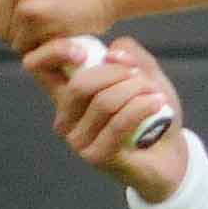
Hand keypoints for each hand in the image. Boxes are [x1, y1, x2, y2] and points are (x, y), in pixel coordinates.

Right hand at [30, 35, 187, 196]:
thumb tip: (111, 53)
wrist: (169, 156)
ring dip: (135, 91)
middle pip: (81, 84)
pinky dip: (141, 107)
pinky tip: (156, 103)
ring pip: (103, 102)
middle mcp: (65, 118)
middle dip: (117, 73)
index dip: (53, 51)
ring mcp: (78, 140)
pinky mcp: (96, 157)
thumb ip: (130, 55)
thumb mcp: (144, 74)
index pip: (37, 66)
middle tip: (140, 77)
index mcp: (67, 94)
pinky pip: (118, 123)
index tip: (83, 52)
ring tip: (155, 94)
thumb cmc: (152, 114)